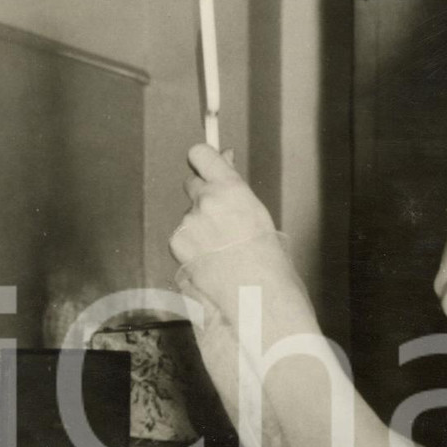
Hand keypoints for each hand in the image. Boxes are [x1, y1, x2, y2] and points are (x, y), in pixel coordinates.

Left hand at [170, 144, 276, 265]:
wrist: (257, 292)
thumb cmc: (268, 257)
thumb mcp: (258, 212)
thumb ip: (235, 188)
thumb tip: (224, 163)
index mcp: (230, 188)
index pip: (201, 154)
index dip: (203, 160)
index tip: (207, 165)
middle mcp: (206, 200)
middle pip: (192, 185)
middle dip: (203, 197)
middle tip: (220, 219)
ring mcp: (189, 222)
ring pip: (189, 217)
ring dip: (199, 228)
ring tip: (221, 251)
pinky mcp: (178, 243)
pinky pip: (181, 238)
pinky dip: (191, 248)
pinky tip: (209, 260)